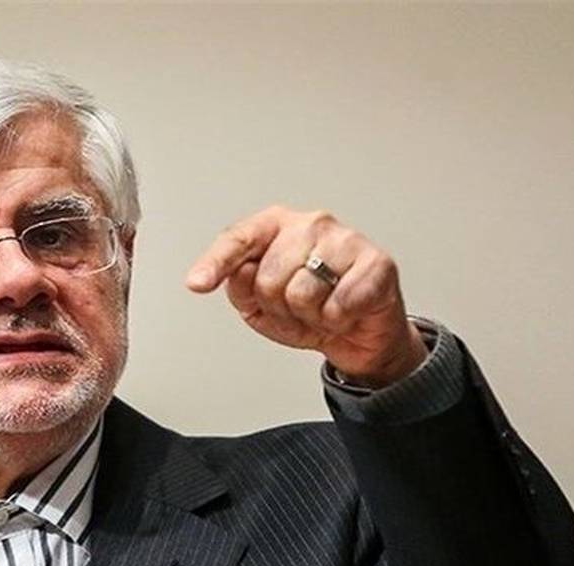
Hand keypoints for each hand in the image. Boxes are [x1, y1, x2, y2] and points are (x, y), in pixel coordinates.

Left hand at [185, 205, 428, 387]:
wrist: (359, 335)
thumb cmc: (309, 311)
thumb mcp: (260, 307)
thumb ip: (241, 287)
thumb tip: (239, 273)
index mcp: (276, 226)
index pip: (238, 239)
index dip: (215, 263)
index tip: (197, 284)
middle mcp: (310, 223)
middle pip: (267, 278)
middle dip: (278, 306)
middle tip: (298, 309)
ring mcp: (345, 239)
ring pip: (302, 293)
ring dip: (309, 316)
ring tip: (322, 309)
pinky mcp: (376, 262)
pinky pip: (337, 305)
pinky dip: (337, 320)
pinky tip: (346, 311)